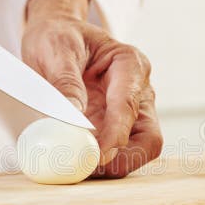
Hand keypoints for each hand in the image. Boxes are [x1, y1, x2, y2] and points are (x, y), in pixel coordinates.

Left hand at [22, 0, 162, 177]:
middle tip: (92, 170)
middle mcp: (138, 90)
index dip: (117, 134)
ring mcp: (131, 112)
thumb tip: (73, 120)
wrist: (55, 34)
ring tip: (79, 169)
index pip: (129, 105)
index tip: (99, 155)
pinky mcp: (116, 127)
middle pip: (149, 136)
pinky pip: (119, 152)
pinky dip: (102, 163)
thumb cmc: (59, 36)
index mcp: (130, 64)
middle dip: (125, 158)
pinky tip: (78, 164)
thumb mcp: (56, 49)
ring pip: (138, 149)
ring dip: (114, 165)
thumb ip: (66, 83)